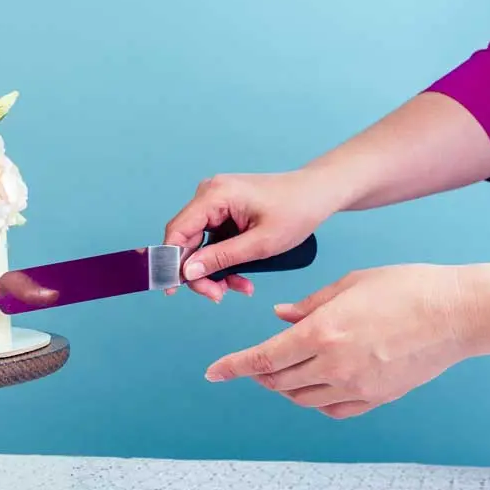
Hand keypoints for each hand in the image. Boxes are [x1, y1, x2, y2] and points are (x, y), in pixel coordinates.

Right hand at [163, 170, 345, 301]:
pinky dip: (224, 261)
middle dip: (200, 272)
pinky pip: (213, 240)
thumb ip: (221, 258)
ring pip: (200, 244)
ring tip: (238, 288)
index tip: (174, 289)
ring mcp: (216, 201)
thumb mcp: (260, 244)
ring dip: (215, 270)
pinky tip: (240, 277)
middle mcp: (209, 194)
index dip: (172, 262)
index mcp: (215, 195)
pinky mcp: (224, 210)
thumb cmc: (297, 211)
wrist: (318, 194)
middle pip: (186, 240)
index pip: (178, 231)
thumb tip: (186, 272)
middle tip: (217, 295)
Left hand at [204, 264, 475, 417]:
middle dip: (258, 374)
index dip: (232, 367)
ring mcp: (356, 387)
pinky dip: (316, 399)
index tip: (213, 373)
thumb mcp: (349, 285)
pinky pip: (332, 409)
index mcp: (322, 333)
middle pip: (278, 381)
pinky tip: (317, 383)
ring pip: (302, 398)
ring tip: (286, 369)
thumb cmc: (407, 288)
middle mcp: (335, 365)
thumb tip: (279, 318)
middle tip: (252, 364)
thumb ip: (308, 306)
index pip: (262, 359)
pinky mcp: (377, 398)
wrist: (459, 314)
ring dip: (285, 386)